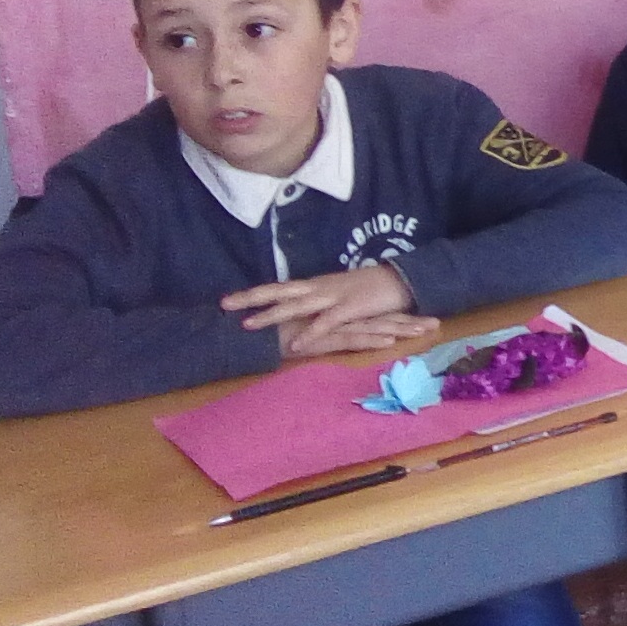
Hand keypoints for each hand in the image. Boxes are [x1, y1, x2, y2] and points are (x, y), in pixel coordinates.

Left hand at [226, 263, 414, 335]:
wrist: (401, 280)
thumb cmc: (369, 289)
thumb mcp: (337, 293)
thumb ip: (317, 302)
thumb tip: (297, 310)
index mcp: (315, 285)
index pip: (278, 288)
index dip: (253, 293)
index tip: (227, 300)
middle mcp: (319, 287)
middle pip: (279, 291)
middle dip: (251, 298)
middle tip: (225, 304)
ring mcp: (334, 296)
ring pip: (297, 305)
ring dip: (272, 314)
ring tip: (249, 324)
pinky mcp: (351, 308)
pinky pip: (327, 322)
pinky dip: (311, 333)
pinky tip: (297, 345)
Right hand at [282, 312, 441, 358]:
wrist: (257, 331)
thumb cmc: (283, 333)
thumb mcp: (316, 334)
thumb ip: (333, 335)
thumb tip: (350, 337)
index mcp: (343, 317)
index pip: (378, 317)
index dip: (402, 318)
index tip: (426, 319)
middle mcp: (343, 319)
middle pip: (383, 320)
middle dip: (411, 322)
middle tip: (437, 324)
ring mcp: (335, 326)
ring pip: (374, 327)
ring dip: (400, 328)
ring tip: (423, 330)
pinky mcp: (324, 337)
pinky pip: (351, 338)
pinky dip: (370, 338)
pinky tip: (389, 339)